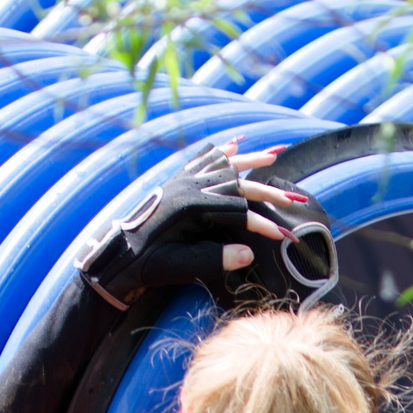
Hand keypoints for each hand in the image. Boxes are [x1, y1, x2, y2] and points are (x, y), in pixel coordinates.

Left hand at [81, 142, 307, 306]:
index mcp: (192, 207)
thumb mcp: (181, 267)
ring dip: (250, 161)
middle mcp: (188, 188)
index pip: (239, 213)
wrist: (117, 256)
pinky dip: (220, 153)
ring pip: (223, 167)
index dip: (263, 224)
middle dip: (268, 192)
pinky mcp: (175, 183)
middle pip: (237, 185)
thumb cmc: (148, 265)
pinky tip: (233, 145)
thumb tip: (248, 254)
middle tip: (295, 198)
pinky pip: (202, 161)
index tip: (284, 235)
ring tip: (274, 155)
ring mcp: (182, 182)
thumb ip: (214, 260)